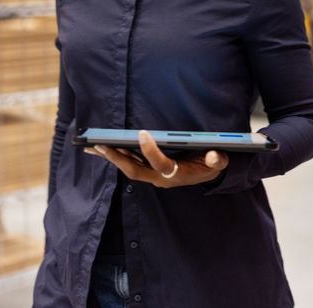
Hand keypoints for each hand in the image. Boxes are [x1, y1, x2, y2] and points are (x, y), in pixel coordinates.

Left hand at [86, 130, 228, 187]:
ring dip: (112, 157)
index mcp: (177, 174)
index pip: (160, 164)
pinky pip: (129, 164)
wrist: (207, 175)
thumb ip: (217, 160)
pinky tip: (103, 149)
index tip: (142, 133)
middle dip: (118, 158)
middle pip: (135, 170)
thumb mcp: (219, 162)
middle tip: (101, 145)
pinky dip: (116, 156)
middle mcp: (161, 178)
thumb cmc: (211, 165)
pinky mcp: (148, 170)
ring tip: (93, 146)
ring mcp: (153, 175)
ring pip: (128, 167)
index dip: (150, 151)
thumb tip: (214, 155)